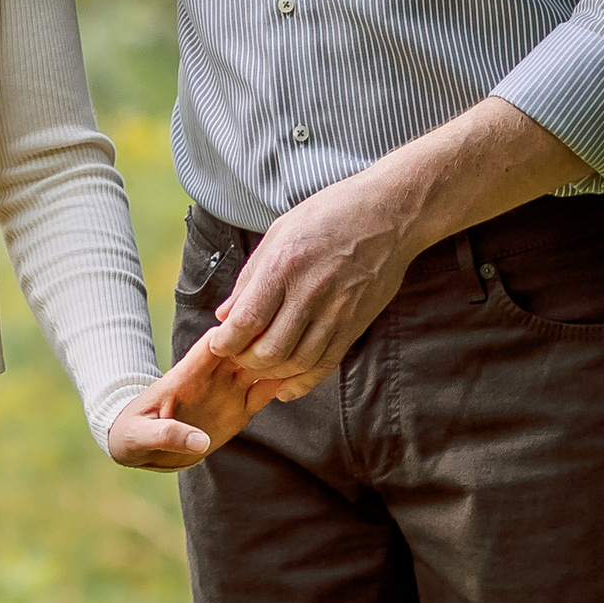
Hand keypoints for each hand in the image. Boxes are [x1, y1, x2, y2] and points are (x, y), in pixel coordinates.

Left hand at [204, 169, 415, 399]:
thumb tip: (224, 316)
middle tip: (236, 356)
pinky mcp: (356, 323)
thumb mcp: (278, 234)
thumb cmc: (326, 216)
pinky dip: (303, 381)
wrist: (387, 214)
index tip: (216, 345)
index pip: (247, 320)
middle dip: (245, 361)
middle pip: (270, 350)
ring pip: (298, 362)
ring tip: (257, 369)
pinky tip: (286, 387)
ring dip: (272, 374)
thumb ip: (249, 279)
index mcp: (283, 266)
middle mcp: (310, 293)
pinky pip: (327, 363)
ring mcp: (337, 311)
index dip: (226, 341)